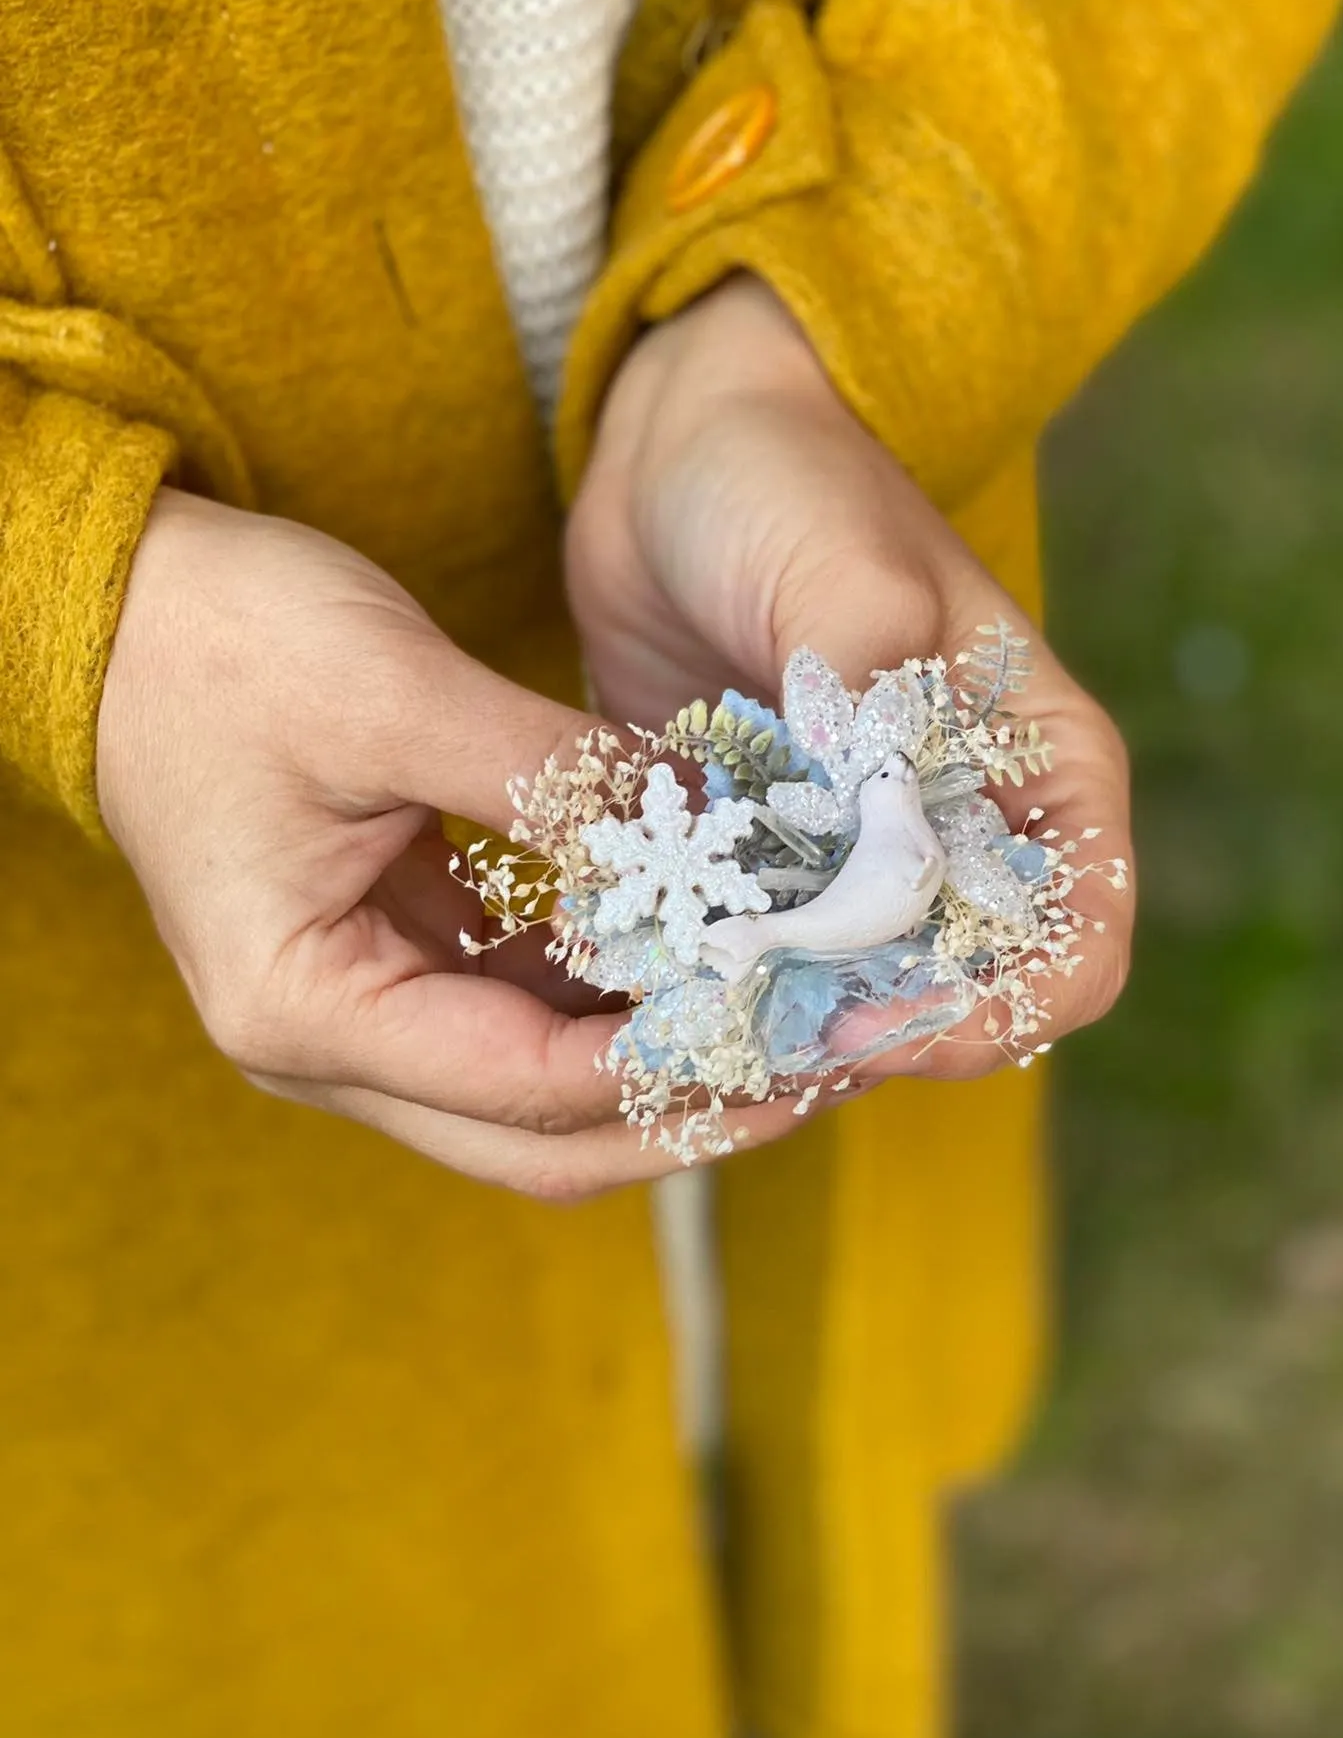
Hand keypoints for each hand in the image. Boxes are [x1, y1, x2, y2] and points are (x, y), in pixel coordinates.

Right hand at [97, 492, 811, 1192]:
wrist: (120, 603)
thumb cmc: (226, 642)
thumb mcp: (399, 697)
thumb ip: (561, 781)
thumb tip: (718, 832)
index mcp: (304, 1005)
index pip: (529, 1085)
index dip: (675, 1065)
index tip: (801, 1031)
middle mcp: (324, 1042)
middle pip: (540, 1134)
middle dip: (689, 1105)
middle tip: (827, 1063)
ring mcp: (357, 1009)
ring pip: (541, 1088)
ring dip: (662, 1057)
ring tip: (794, 1015)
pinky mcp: (390, 957)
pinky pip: (524, 1013)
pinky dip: (616, 995)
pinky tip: (709, 954)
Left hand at [566, 276, 1134, 1073]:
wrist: (676, 450)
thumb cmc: (786, 482)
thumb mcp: (844, 574)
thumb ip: (876, 712)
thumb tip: (887, 856)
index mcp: (1042, 765)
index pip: (1075, 944)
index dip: (998, 1010)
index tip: (881, 1015)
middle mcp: (968, 823)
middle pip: (965, 993)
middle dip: (878, 1032)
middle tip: (764, 1033)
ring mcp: (865, 848)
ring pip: (860, 991)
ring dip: (793, 1018)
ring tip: (699, 1015)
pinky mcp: (771, 855)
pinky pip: (769, 956)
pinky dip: (725, 981)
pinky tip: (655, 980)